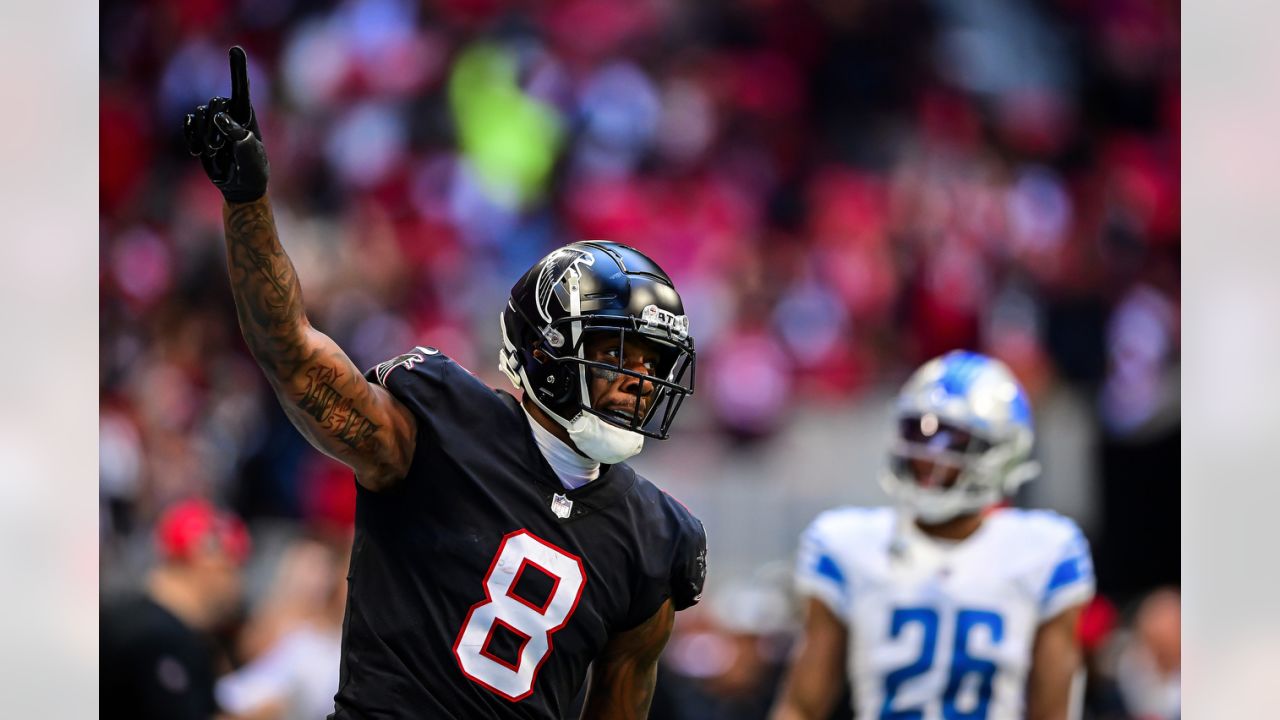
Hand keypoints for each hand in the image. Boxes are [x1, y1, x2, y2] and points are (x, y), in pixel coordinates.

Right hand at [183, 46, 268, 202]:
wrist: (240, 186)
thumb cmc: (253, 171)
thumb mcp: (251, 157)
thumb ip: (239, 136)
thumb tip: (220, 117)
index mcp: (247, 114)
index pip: (242, 87)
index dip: (237, 68)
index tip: (236, 49)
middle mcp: (231, 113)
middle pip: (214, 104)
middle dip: (214, 127)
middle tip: (220, 149)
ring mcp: (214, 122)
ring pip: (199, 115)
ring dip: (203, 136)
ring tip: (213, 153)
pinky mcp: (201, 131)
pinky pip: (188, 124)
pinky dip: (191, 137)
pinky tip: (198, 152)